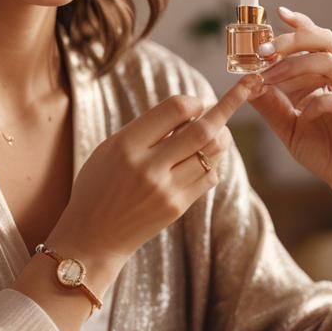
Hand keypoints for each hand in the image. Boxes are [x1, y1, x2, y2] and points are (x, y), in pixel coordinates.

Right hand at [49, 76, 255, 267]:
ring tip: (219, 129)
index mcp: (126, 145)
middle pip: (203, 129)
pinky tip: (203, 158)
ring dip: (222, 136)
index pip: (175, 108)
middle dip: (227, 106)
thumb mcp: (110, 148)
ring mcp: (166, 189)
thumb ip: (146, 129)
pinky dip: (213, 162)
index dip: (194, 101)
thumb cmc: (99, 186)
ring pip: (212, 152)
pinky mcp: (177, 207)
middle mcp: (148, 166)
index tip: (196, 103)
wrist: (92, 237)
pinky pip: (210, 176)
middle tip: (240, 93)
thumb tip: (190, 111)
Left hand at [250, 7, 331, 205]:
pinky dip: (316, 102)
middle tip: (263, 52)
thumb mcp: (289, 125)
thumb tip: (245, 83)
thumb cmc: (325, 150)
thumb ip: (270, 104)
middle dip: (290, 41)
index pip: (317, 37)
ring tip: (270, 79)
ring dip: (294, 68)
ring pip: (329, 62)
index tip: (278, 14)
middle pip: (323, 40)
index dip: (299, 23)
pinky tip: (303, 114)